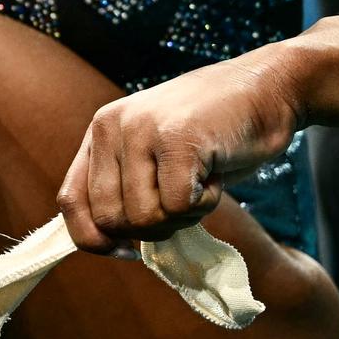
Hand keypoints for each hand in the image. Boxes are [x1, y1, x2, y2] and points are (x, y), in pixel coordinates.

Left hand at [57, 56, 301, 253]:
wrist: (268, 89)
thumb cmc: (215, 133)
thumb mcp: (154, 155)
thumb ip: (125, 189)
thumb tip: (108, 245)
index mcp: (101, 132)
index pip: (70, 202)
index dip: (94, 239)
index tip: (128, 250)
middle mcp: (112, 126)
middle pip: (109, 220)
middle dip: (150, 229)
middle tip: (183, 202)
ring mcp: (143, 130)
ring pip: (143, 219)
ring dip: (180, 217)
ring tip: (200, 181)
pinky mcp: (178, 139)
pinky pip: (179, 207)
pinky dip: (204, 205)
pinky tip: (214, 174)